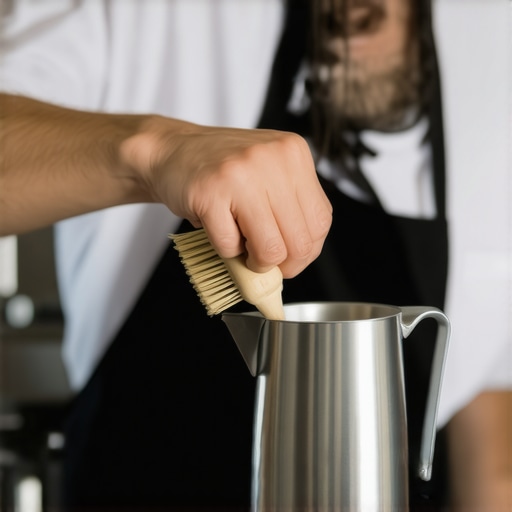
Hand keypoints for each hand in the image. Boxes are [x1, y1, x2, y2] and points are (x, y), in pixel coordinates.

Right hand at [122, 117, 332, 277]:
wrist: (172, 150)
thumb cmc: (223, 170)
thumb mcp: (269, 174)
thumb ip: (290, 209)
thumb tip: (299, 259)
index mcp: (293, 153)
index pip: (321, 222)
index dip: (306, 252)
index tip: (288, 259)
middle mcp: (273, 159)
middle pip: (300, 242)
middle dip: (281, 265)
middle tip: (262, 261)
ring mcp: (241, 174)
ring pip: (269, 250)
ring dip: (253, 262)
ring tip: (240, 245)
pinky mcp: (210, 192)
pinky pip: (230, 247)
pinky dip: (224, 250)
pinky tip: (217, 228)